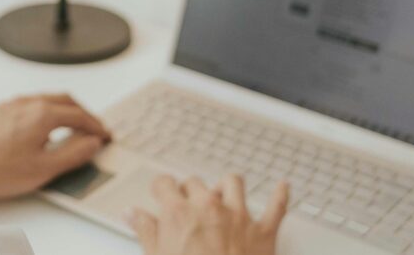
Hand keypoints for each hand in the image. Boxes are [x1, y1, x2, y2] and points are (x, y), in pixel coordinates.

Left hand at [0, 94, 110, 201]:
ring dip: (63, 110)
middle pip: (65, 100)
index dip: (95, 125)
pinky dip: (43, 112)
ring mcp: (10, 105)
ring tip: (69, 127)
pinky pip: (28, 104)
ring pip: (45, 99)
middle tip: (92, 127)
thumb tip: (92, 142)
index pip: (79, 115)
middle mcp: (27, 103)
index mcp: (42, 114)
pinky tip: (39, 128)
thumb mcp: (44, 169)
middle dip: (82, 113)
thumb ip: (74, 154)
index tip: (104, 134)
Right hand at [129, 175, 288, 254]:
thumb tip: (132, 214)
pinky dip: (279, 196)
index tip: (160, 193)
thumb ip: (144, 230)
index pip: (164, 183)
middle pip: (196, 182)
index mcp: (179, 212)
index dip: (161, 188)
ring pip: (233, 183)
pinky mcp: (262, 231)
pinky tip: (282, 187)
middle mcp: (208, 207)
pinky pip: (276, 207)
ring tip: (221, 193)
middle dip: (190, 190)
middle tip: (186, 205)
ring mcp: (238, 216)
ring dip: (226, 186)